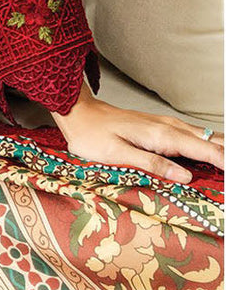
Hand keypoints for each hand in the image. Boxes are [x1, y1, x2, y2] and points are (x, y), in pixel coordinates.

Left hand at [51, 83, 224, 184]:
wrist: (79, 114)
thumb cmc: (92, 136)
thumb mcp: (117, 155)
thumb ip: (152, 164)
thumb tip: (186, 176)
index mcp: (162, 135)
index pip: (207, 150)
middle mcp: (169, 127)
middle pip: (213, 141)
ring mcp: (167, 126)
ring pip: (205, 137)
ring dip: (221, 152)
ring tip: (225, 169)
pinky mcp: (161, 128)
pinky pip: (193, 138)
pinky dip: (209, 147)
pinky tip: (213, 158)